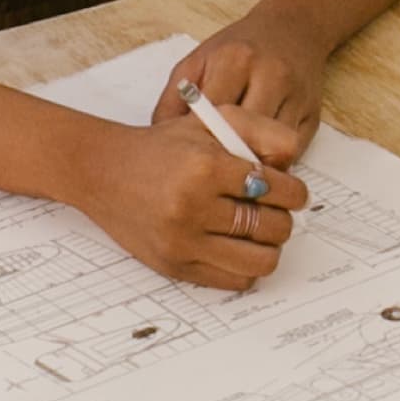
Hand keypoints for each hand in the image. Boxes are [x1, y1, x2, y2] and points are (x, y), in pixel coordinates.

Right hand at [68, 114, 311, 289]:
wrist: (105, 172)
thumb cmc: (164, 146)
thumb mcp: (214, 120)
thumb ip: (262, 133)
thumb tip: (292, 169)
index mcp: (207, 166)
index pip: (280, 191)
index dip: (295, 192)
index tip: (291, 191)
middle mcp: (193, 206)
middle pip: (274, 228)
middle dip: (282, 217)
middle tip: (270, 209)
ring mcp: (183, 241)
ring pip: (260, 260)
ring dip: (268, 246)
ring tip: (257, 230)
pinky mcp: (174, 266)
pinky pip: (235, 280)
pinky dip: (246, 265)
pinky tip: (236, 245)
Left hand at [152, 11, 328, 166]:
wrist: (294, 27)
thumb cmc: (239, 48)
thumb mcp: (198, 61)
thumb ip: (173, 100)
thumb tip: (159, 142)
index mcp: (237, 59)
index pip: (214, 116)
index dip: (199, 144)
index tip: (187, 162)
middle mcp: (271, 75)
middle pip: (247, 135)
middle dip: (225, 159)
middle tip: (207, 178)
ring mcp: (297, 97)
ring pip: (273, 150)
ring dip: (252, 166)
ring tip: (231, 175)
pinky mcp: (314, 115)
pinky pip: (292, 152)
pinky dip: (272, 163)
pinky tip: (255, 164)